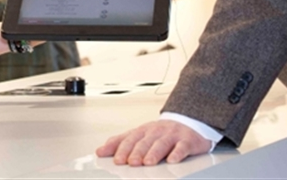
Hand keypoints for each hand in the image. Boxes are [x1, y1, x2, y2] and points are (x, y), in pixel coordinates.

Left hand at [96, 120, 211, 165]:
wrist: (187, 122)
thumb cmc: (160, 133)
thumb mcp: (139, 135)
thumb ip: (120, 142)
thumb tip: (100, 151)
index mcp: (143, 131)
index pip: (130, 139)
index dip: (123, 149)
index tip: (116, 160)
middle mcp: (156, 132)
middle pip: (144, 142)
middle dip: (136, 152)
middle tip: (131, 162)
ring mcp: (171, 135)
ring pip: (161, 143)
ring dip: (154, 153)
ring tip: (148, 162)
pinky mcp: (187, 141)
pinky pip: (182, 147)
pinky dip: (177, 153)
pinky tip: (172, 160)